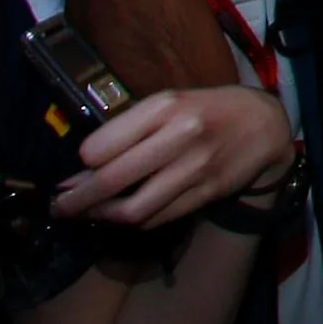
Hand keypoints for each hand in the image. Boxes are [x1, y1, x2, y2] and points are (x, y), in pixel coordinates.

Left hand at [53, 85, 295, 229]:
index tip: (69, 174)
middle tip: (58, 207)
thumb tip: (86, 163)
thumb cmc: (207, 109)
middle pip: (113, 180)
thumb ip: (131, 127)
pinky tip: (122, 216)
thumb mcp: (170, 101)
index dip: (81, 165)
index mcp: (165, 107)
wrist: (264, 125)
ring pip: (134, 209)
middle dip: (77, 200)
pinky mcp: (207, 194)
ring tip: (87, 215)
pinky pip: (158, 218)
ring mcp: (195, 169)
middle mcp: (180, 137)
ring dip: (102, 217)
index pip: (103, 146)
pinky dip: (133, 222)